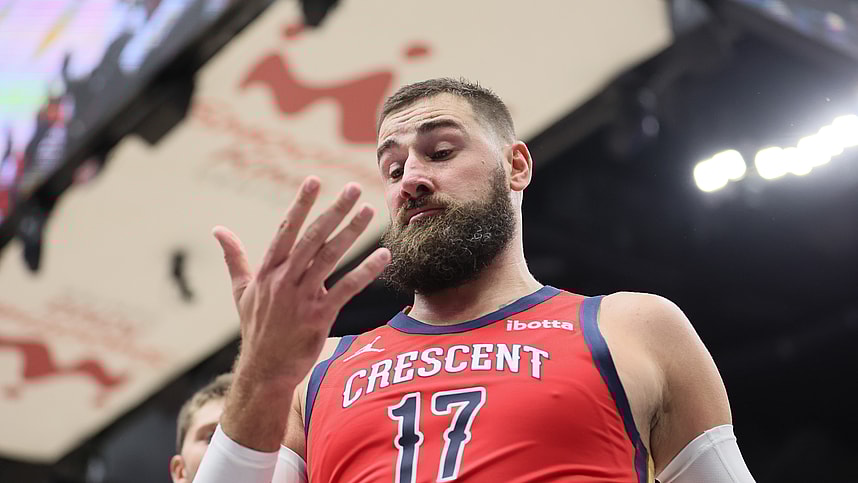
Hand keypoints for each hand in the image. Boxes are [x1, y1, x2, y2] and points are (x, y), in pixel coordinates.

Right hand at [213, 176, 389, 449]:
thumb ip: (234, 257)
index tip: (313, 181)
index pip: (286, 230)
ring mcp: (302, 298)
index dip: (300, 205)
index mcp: (267, 271)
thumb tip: (217, 229)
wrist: (264, 370)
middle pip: (312, 237)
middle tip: (351, 188)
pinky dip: (366, 271)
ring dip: (351, 232)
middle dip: (333, 210)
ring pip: (330, 257)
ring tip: (368, 210)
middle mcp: (284, 280)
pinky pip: (346, 288)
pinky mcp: (319, 316)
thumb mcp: (241, 291)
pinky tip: (383, 256)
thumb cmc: (256, 328)